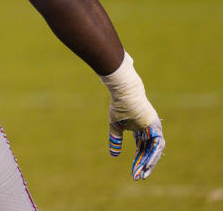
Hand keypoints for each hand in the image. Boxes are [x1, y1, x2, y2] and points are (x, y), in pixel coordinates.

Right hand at [100, 52, 164, 179]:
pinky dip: (153, 155)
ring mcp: (154, 128)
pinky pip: (157, 145)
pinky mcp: (156, 127)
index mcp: (140, 129)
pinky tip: (147, 164)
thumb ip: (115, 140)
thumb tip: (113, 155)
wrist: (124, 92)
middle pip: (147, 151)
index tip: (134, 172)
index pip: (141, 148)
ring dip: (149, 162)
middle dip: (143, 165)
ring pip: (154, 150)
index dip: (137, 160)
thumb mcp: (115, 126)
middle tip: (139, 177)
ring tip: (144, 173)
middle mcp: (149, 131)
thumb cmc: (119, 106)